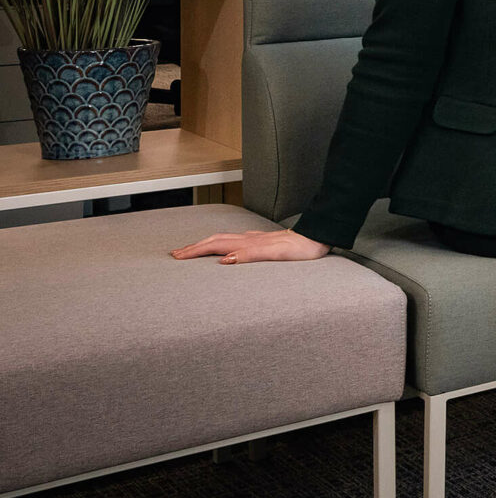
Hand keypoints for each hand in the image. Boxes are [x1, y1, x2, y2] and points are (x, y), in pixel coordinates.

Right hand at [170, 229, 330, 264]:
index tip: (177, 256)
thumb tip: (224, 260)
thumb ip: (250, 255)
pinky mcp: (264, 241)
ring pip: (225, 238)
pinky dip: (223, 244)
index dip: (195, 251)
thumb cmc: (301, 248)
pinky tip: (225, 247)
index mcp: (248, 242)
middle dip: (194, 246)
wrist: (318, 237)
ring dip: (206, 243)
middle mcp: (249, 238)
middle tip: (176, 254)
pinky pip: (236, 241)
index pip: (215, 245)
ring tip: (192, 249)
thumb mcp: (276, 253)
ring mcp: (256, 239)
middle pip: (216, 240)